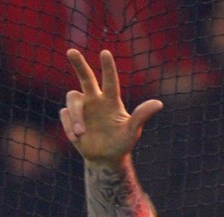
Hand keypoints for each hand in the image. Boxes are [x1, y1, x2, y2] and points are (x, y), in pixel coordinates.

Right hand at [59, 49, 162, 165]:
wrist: (105, 158)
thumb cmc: (122, 143)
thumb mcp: (132, 131)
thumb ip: (141, 116)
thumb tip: (159, 103)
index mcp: (111, 100)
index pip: (109, 81)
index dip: (108, 67)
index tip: (105, 53)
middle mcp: (95, 100)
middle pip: (85, 77)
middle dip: (79, 64)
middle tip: (71, 51)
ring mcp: (82, 109)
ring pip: (72, 99)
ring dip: (75, 116)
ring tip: (80, 133)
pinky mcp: (70, 119)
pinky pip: (65, 115)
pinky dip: (69, 126)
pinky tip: (76, 138)